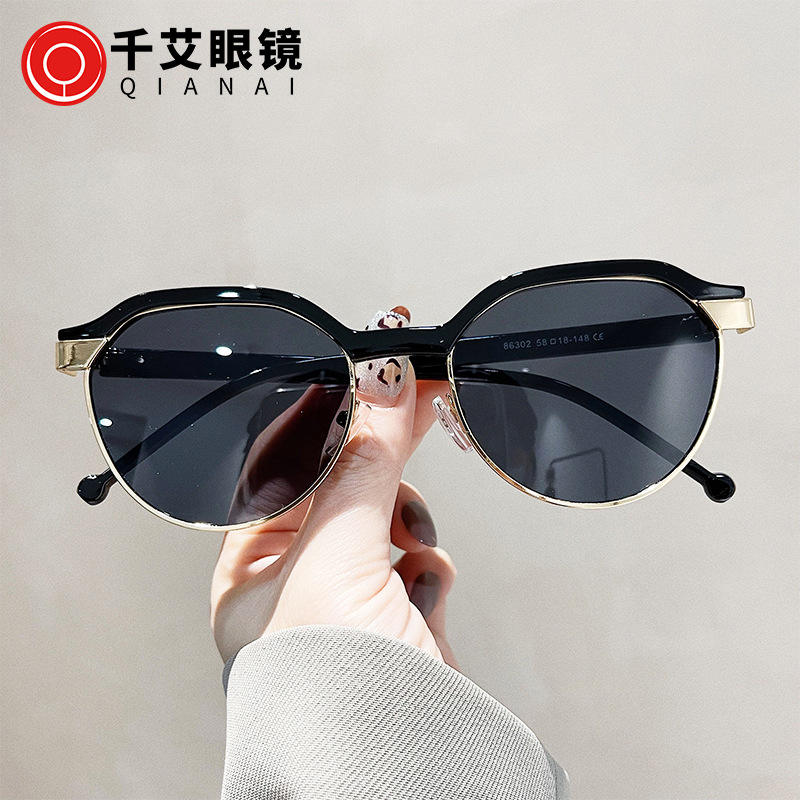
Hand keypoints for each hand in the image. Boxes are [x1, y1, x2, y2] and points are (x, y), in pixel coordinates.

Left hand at [210, 308, 458, 668]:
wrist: (403, 767)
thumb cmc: (332, 690)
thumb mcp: (338, 553)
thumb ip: (364, 463)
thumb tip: (381, 384)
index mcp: (252, 570)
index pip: (288, 472)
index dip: (329, 427)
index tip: (369, 385)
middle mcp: (297, 584)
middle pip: (343, 490)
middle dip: (378, 459)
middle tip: (414, 400)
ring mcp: (352, 600)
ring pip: (388, 519)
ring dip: (407, 524)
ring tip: (409, 544)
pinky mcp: (399, 616)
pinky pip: (417, 560)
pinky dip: (427, 566)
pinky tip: (421, 591)